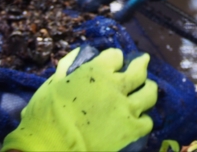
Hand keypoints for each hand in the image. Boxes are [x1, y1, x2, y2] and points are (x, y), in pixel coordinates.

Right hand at [1, 46, 156, 151]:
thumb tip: (79, 54)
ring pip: (149, 92)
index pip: (116, 55)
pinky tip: (138, 118)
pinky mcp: (131, 130)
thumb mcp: (52, 83)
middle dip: (141, 63)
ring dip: (148, 88)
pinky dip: (143, 118)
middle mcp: (117, 86)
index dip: (114, 58)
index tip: (113, 61)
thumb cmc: (46, 114)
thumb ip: (67, 66)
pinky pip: (147, 120)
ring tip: (146, 88)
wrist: (51, 148)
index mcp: (97, 71)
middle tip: (142, 62)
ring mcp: (127, 108)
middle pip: (139, 70)